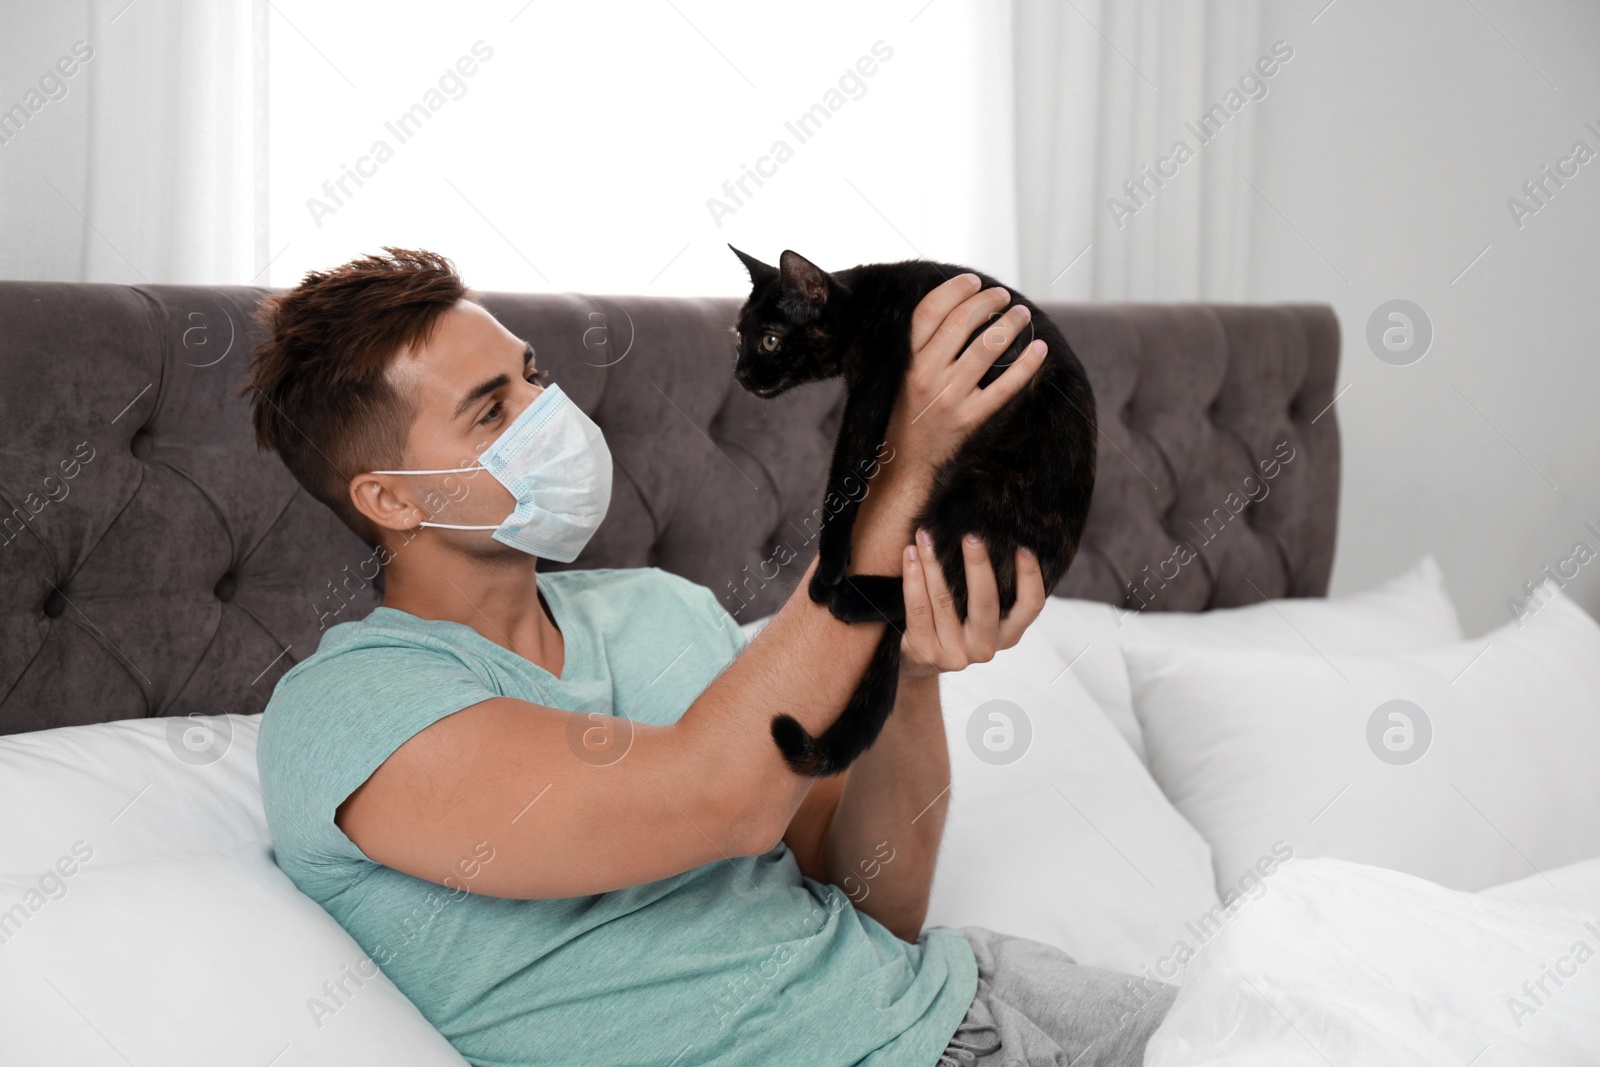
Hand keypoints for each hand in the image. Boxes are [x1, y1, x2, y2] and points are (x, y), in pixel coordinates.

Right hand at [883, 273, 1046, 483]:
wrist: (906, 466)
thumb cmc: (908, 416)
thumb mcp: (904, 377)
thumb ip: (923, 346)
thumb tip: (958, 307)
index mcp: (907, 361)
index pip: (928, 311)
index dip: (954, 289)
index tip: (974, 281)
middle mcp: (926, 375)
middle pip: (960, 322)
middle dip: (987, 301)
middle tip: (1004, 296)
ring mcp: (949, 398)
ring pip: (986, 348)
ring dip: (1010, 324)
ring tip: (1022, 314)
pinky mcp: (970, 420)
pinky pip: (1005, 387)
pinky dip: (1026, 365)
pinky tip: (1039, 350)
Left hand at [898, 528, 1047, 679]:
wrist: (918, 664)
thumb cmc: (953, 625)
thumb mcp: (979, 614)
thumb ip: (990, 588)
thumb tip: (988, 535)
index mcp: (1008, 634)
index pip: (1031, 605)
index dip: (1031, 576)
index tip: (1023, 546)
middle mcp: (985, 647)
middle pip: (986, 602)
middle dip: (978, 564)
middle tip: (970, 535)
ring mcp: (955, 654)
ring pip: (945, 601)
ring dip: (933, 562)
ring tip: (926, 535)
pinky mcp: (925, 653)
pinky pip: (918, 609)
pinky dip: (913, 578)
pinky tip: (910, 555)